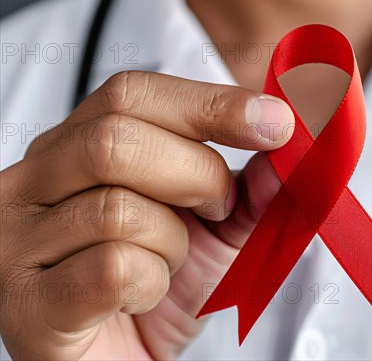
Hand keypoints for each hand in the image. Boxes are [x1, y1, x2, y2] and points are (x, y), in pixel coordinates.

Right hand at [0, 71, 292, 358]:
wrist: (126, 359)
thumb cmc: (159, 288)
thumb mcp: (218, 230)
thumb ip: (250, 188)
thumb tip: (288, 150)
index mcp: (74, 149)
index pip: (131, 94)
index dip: (210, 103)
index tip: (275, 123)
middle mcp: (32, 185)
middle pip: (116, 140)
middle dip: (197, 175)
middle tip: (216, 209)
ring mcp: (16, 242)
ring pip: (118, 208)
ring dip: (173, 243)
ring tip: (167, 263)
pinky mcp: (26, 303)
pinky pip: (111, 268)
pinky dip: (152, 284)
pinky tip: (140, 297)